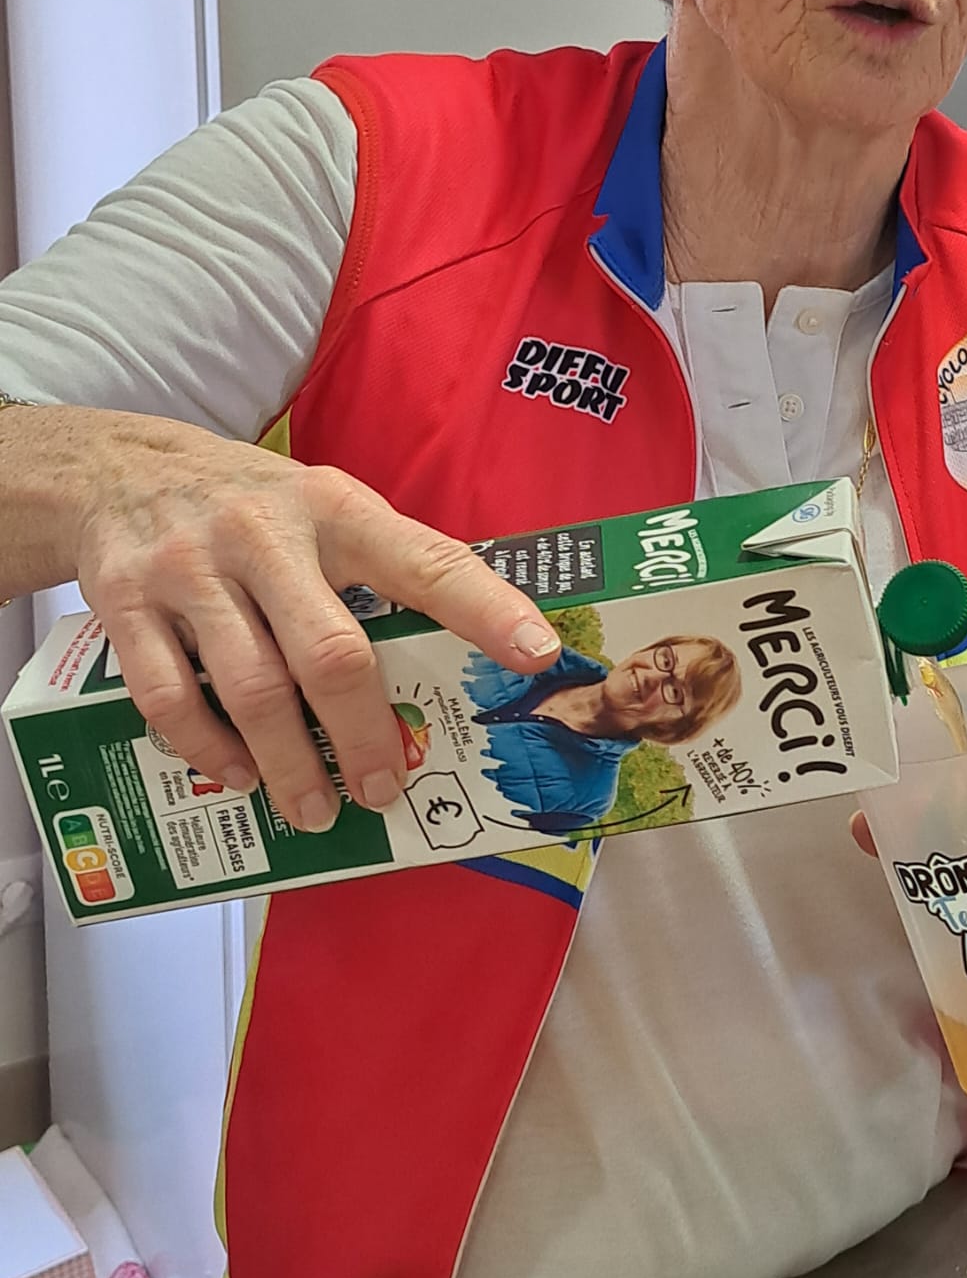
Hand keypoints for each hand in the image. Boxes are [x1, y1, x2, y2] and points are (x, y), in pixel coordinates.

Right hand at [71, 412, 562, 832]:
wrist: (119, 469)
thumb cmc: (257, 506)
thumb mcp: (327, 507)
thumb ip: (385, 567)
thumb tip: (472, 650)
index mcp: (336, 509)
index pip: (426, 561)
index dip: (486, 609)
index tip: (536, 653)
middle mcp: (266, 534)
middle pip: (331, 653)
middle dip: (365, 735)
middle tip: (383, 788)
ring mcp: (192, 569)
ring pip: (252, 688)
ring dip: (289, 763)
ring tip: (315, 808)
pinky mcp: (127, 602)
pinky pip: (170, 697)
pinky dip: (208, 749)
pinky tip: (238, 773)